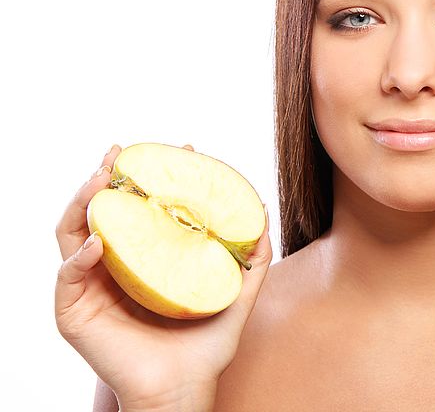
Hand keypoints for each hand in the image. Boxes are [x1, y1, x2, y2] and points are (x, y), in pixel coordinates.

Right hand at [55, 144, 273, 409]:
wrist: (184, 389)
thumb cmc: (205, 347)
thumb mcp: (235, 296)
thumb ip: (251, 261)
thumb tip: (263, 216)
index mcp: (145, 259)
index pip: (141, 208)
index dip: (154, 177)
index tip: (180, 150)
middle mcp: (114, 267)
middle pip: (101, 211)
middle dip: (106, 177)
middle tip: (120, 152)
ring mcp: (91, 287)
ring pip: (72, 233)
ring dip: (83, 203)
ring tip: (100, 181)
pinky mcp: (75, 313)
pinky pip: (67, 276)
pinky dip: (78, 257)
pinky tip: (98, 242)